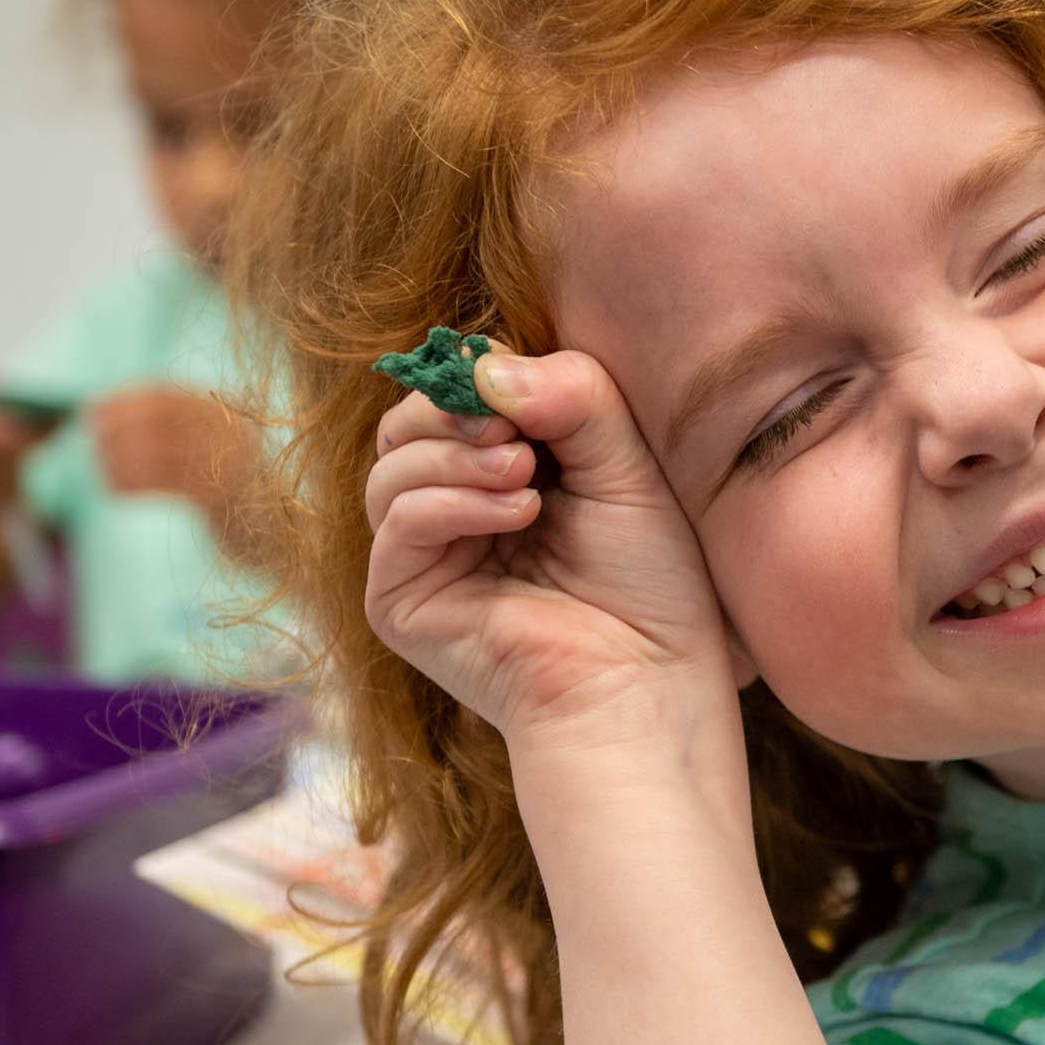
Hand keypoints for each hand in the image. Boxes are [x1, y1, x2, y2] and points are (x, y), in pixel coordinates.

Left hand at [91, 384, 247, 512]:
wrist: (272, 527)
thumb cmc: (227, 484)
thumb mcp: (208, 444)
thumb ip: (171, 424)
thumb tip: (101, 408)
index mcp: (224, 413)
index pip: (161, 395)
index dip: (120, 400)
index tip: (91, 409)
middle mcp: (229, 432)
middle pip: (156, 421)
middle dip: (116, 428)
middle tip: (93, 440)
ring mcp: (229, 465)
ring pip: (156, 453)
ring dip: (119, 459)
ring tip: (103, 467)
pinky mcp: (222, 499)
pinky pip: (164, 485)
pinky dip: (131, 484)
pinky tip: (114, 489)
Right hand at [361, 347, 742, 753]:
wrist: (648, 681)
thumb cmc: (654, 585)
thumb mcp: (629, 464)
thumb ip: (574, 397)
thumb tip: (485, 362)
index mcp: (506, 470)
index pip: (457, 392)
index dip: (484, 375)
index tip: (537, 395)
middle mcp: (456, 510)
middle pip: (407, 419)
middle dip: (456, 407)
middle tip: (520, 430)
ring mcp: (423, 556)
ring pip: (389, 462)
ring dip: (456, 453)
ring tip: (528, 480)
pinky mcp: (400, 600)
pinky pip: (397, 520)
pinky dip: (450, 499)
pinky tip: (518, 512)